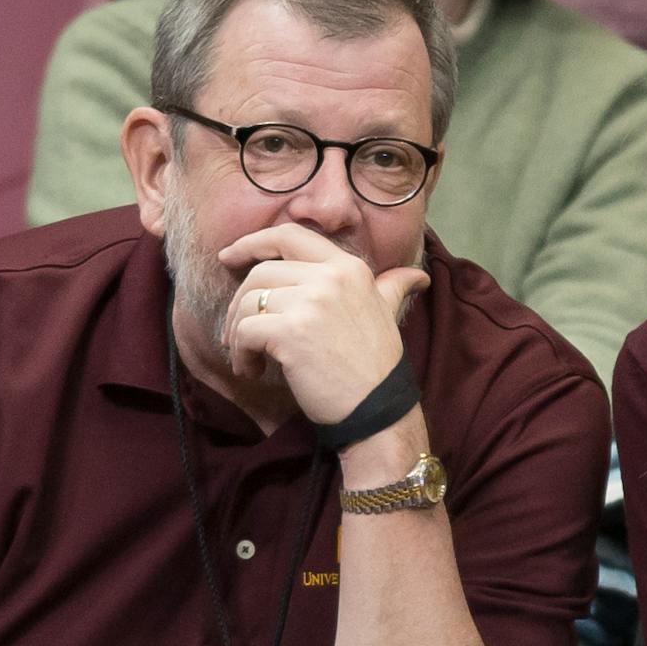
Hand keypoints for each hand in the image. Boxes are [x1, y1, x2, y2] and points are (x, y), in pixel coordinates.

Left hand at [218, 223, 430, 424]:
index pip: (289, 236)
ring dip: (237, 332)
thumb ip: (392, 287)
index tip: (228, 256)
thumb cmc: (378, 366)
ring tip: (248, 358)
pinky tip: (251, 371)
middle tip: (237, 332)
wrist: (377, 409)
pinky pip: (244, 332)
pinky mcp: (290, 332)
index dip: (252, 242)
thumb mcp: (387, 314)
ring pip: (248, 302)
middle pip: (261, 272)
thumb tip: (418, 276)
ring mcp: (309, 303)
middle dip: (239, 302)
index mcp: (348, 267)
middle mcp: (329, 277)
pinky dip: (240, 353)